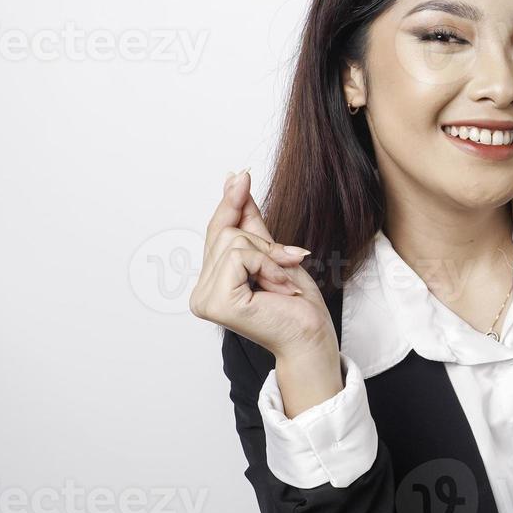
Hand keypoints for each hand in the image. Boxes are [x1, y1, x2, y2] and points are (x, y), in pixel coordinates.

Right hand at [189, 170, 336, 361]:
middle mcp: (201, 293)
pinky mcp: (217, 302)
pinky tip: (279, 288)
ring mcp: (204, 299)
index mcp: (211, 283)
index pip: (217, 232)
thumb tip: (234, 180)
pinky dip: (267, 265)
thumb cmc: (296, 304)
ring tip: (283, 284)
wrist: (311, 337)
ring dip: (269, 257)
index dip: (231, 203)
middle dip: (263, 244)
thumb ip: (249, 222)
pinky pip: (240, 256)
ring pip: (233, 241)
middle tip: (285, 268)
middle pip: (225, 233)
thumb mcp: (272, 252)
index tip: (241, 174)